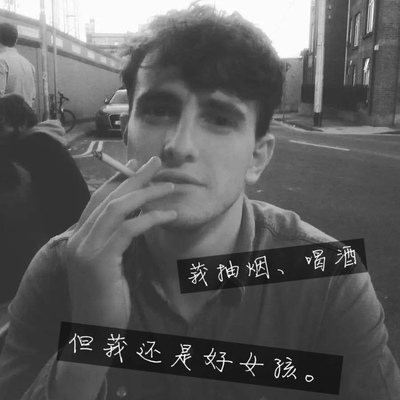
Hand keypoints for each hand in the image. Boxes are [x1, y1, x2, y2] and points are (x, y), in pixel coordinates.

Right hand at [65, 156, 176, 328]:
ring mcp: (85, 250)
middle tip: (154, 163)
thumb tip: (137, 216)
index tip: (135, 165)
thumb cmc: (107, 297)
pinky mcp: (99, 261)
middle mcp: (78, 239)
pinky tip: (170, 215)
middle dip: (134, 177)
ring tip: (169, 186)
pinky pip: (129, 230)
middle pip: (108, 198)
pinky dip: (151, 219)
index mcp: (78, 237)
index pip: (97, 199)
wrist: (94, 332)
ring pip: (118, 209)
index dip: (117, 180)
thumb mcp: (110, 263)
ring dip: (146, 194)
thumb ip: (117, 240)